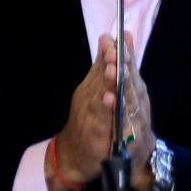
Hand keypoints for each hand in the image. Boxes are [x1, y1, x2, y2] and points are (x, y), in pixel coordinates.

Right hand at [46, 35, 117, 190]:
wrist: (75, 153)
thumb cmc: (88, 118)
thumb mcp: (95, 89)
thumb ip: (101, 66)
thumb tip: (107, 37)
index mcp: (93, 86)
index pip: (103, 66)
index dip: (110, 53)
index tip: (115, 38)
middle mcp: (90, 98)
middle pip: (102, 78)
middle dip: (110, 64)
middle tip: (116, 50)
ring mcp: (91, 115)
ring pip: (101, 96)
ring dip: (108, 83)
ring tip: (114, 70)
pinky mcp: (96, 134)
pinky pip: (102, 120)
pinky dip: (105, 110)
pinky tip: (110, 99)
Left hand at [119, 32, 157, 190]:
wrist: (131, 161)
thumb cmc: (125, 120)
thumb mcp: (124, 90)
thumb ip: (124, 65)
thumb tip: (123, 34)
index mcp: (137, 92)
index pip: (133, 69)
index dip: (127, 54)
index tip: (119, 37)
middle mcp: (139, 105)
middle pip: (132, 82)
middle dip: (124, 66)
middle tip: (114, 50)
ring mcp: (135, 123)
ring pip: (128, 101)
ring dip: (120, 85)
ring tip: (111, 69)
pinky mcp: (127, 140)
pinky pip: (121, 124)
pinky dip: (115, 111)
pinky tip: (109, 99)